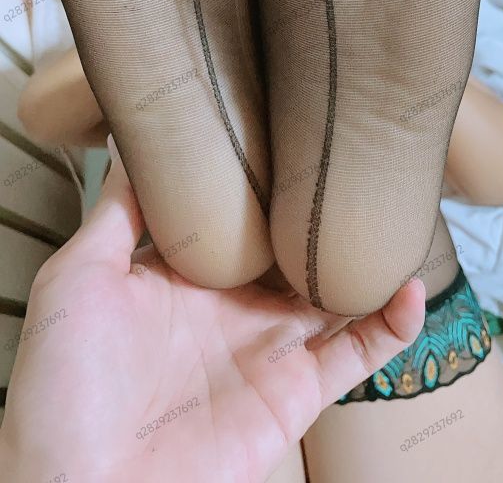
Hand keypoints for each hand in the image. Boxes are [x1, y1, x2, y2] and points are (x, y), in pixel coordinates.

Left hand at [0, 138, 424, 482]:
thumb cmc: (62, 389)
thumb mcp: (77, 279)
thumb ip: (117, 213)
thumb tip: (133, 145)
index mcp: (183, 276)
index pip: (237, 220)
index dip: (266, 184)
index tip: (292, 138)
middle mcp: (231, 308)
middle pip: (292, 253)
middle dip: (322, 217)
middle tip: (355, 167)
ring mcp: (266, 350)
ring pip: (334, 296)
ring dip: (367, 263)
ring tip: (397, 218)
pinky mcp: (293, 394)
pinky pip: (355, 356)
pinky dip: (392, 327)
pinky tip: (409, 290)